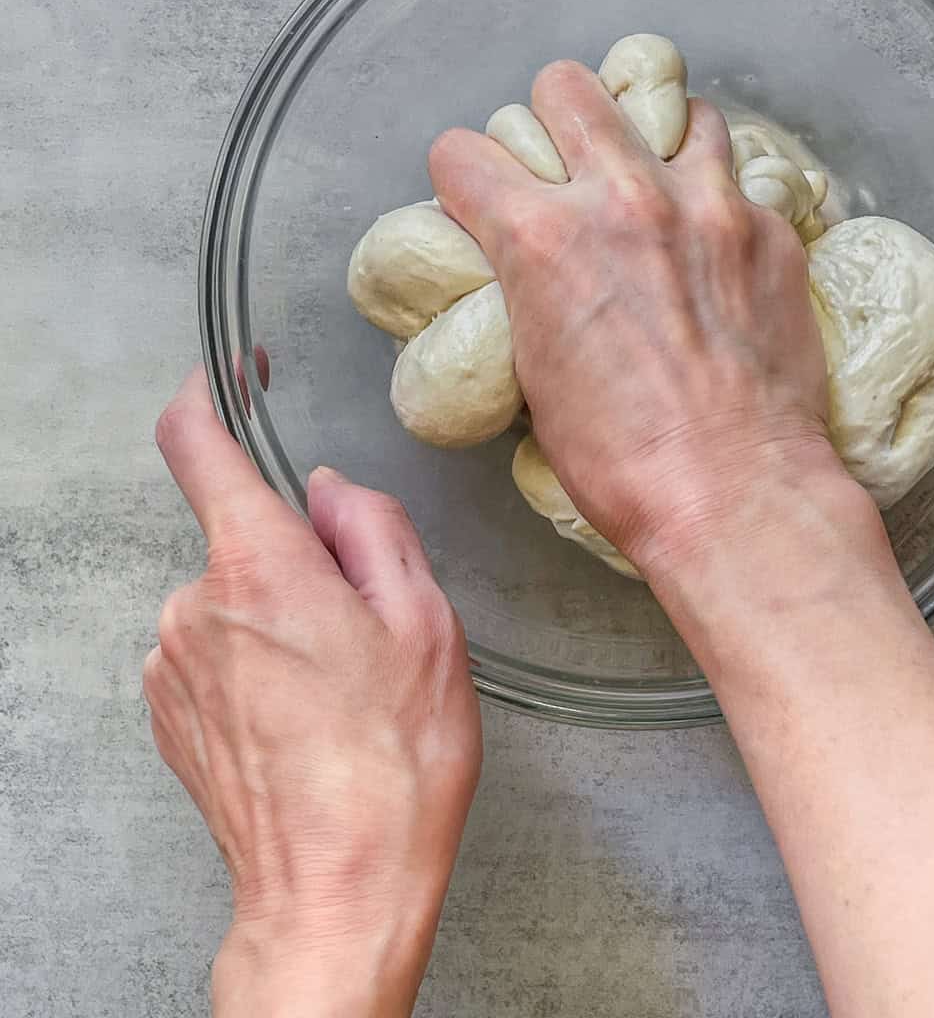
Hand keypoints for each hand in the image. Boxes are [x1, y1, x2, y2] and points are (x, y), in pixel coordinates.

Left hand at [145, 368, 480, 1017]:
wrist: (335, 896)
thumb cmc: (392, 768)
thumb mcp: (426, 623)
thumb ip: (372, 529)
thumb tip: (329, 492)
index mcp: (259, 568)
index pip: (197, 444)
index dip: (212, 392)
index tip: (237, 373)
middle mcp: (195, 607)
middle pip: (247, 534)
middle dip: (304, 557)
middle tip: (370, 629)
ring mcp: (172, 666)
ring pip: (235, 596)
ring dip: (285, 617)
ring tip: (345, 693)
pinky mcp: (170, 714)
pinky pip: (216, 650)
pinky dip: (260, 663)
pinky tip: (310, 722)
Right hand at [429, 62, 863, 577]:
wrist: (737, 495)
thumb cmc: (622, 462)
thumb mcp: (532, 370)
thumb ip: (524, 287)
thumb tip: (522, 261)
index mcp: (542, 239)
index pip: (463, 152)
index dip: (464, 176)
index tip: (479, 195)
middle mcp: (623, 198)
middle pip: (567, 86)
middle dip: (554, 120)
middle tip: (567, 167)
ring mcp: (708, 205)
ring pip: (673, 107)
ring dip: (653, 142)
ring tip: (657, 184)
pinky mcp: (770, 229)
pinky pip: (740, 178)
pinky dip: (718, 199)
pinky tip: (716, 243)